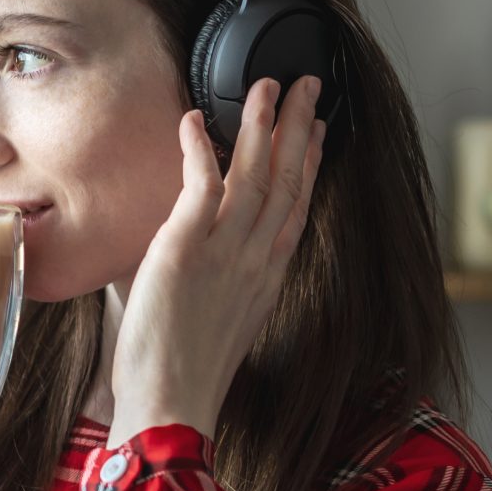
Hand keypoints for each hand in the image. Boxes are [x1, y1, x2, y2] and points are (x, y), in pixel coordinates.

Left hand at [107, 75, 327, 446]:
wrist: (174, 405)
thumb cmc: (184, 374)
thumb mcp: (218, 319)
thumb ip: (218, 281)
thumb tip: (197, 259)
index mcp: (266, 275)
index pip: (296, 206)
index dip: (308, 162)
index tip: (317, 131)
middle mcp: (255, 257)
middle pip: (287, 178)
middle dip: (299, 126)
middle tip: (308, 84)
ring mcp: (225, 251)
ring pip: (253, 173)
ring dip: (260, 123)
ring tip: (265, 84)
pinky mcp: (186, 248)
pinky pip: (200, 185)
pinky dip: (200, 148)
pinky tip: (196, 119)